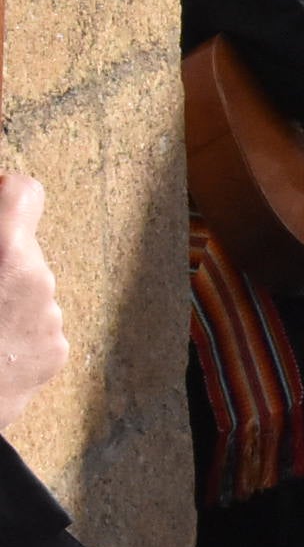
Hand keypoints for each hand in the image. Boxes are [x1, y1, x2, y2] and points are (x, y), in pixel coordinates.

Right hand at [0, 177, 67, 430]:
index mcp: (6, 255)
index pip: (23, 193)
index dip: (3, 196)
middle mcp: (37, 282)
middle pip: (23, 248)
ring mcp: (50, 320)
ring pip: (29, 289)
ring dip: (3, 296)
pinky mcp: (55, 353)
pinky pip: (36, 326)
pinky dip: (12, 330)